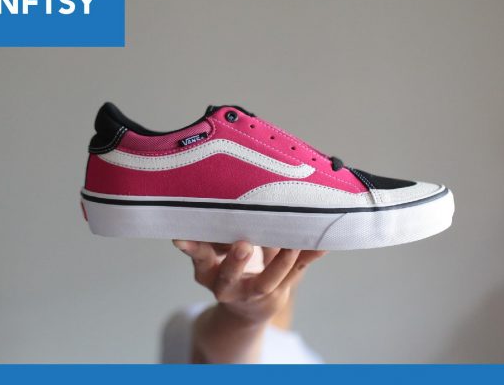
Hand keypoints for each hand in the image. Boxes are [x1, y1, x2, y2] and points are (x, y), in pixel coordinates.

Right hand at [172, 240, 324, 324]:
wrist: (246, 310)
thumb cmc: (230, 267)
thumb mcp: (215, 253)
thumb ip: (216, 233)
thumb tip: (223, 193)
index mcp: (208, 272)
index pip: (199, 259)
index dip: (191, 249)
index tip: (181, 238)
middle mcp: (228, 286)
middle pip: (229, 277)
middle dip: (235, 262)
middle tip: (242, 245)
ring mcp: (254, 293)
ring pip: (266, 281)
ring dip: (280, 261)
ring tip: (292, 244)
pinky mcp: (278, 292)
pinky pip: (295, 274)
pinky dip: (309, 258)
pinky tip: (323, 245)